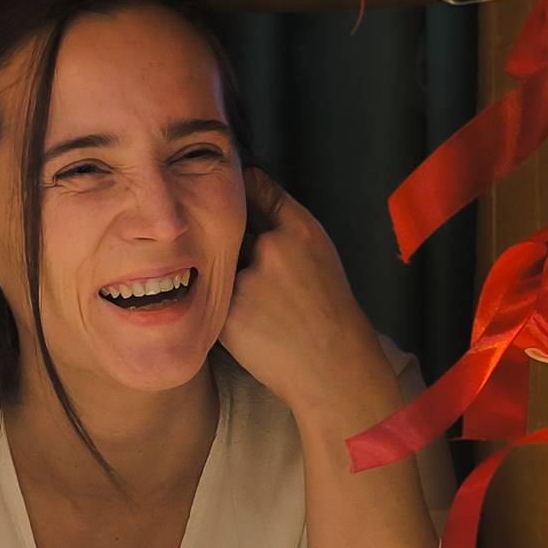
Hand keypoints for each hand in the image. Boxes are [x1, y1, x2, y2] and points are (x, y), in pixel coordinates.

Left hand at [218, 167, 367, 407]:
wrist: (331, 367)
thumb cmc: (329, 310)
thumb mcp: (320, 253)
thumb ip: (285, 220)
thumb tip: (249, 181)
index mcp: (299, 231)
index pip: (257, 190)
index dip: (242, 190)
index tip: (232, 187)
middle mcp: (270, 249)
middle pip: (232, 234)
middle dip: (238, 249)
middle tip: (269, 283)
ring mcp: (245, 283)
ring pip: (223, 271)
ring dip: (233, 284)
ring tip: (269, 310)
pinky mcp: (226, 314)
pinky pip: (216, 301)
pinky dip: (228, 310)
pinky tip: (257, 326)